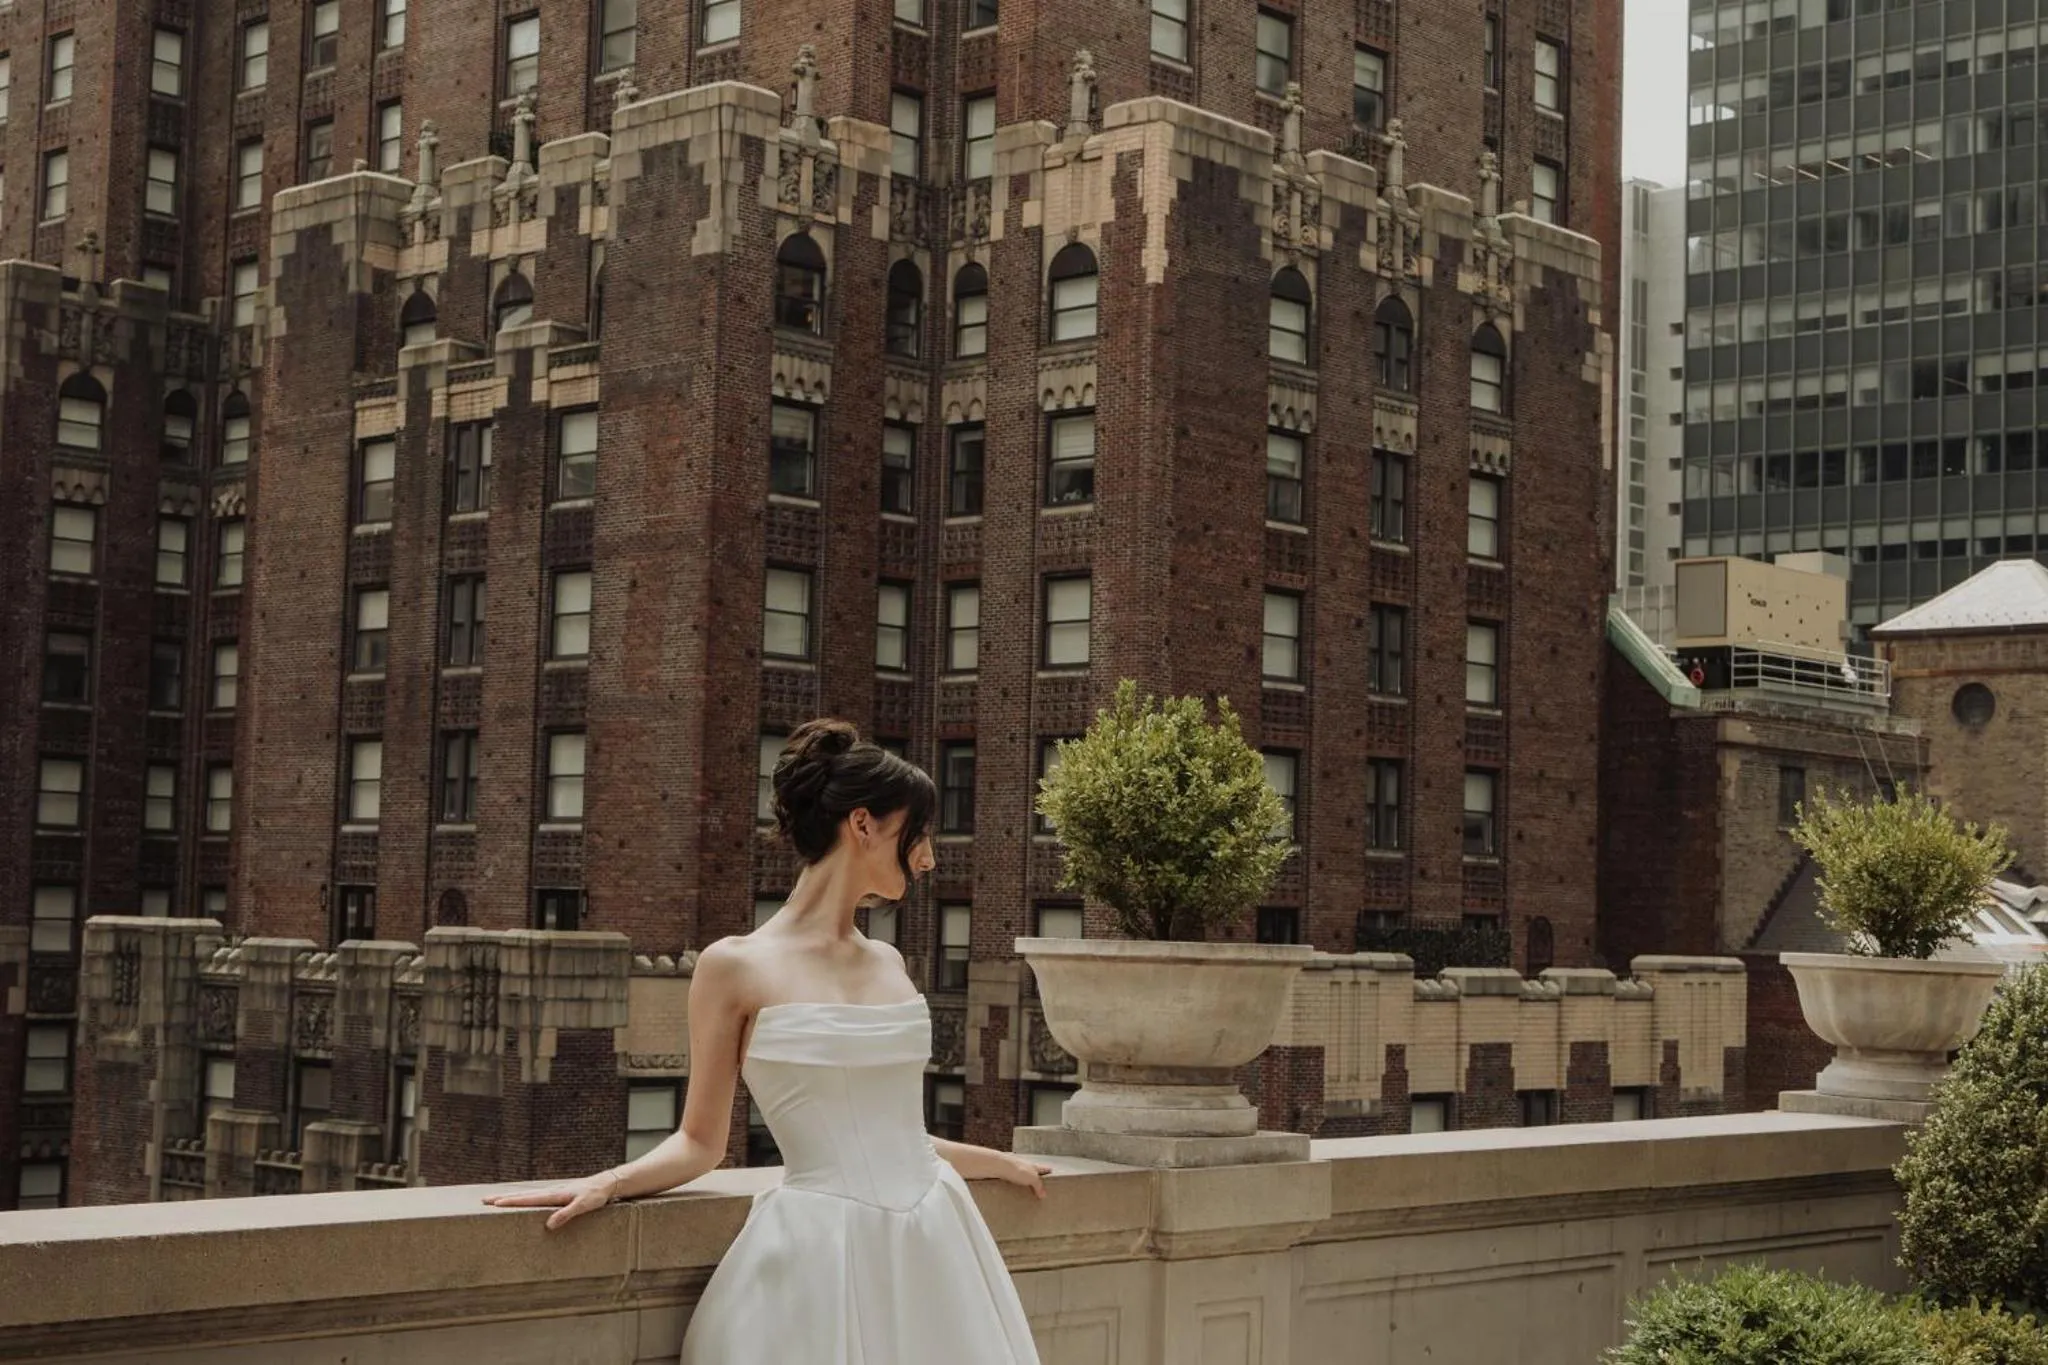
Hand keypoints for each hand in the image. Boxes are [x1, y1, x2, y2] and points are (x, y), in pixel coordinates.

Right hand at [480, 1170, 620, 1230]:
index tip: (494, 1203)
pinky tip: (520, 1200)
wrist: (605, 1185)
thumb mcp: (583, 1206)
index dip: (511, 1202)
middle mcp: (550, 1192)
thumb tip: (548, 1225)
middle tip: (484, 1200)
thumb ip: (566, 1215)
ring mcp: (552, 1192)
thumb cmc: (595, 1196)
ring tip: (495, 1200)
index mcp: (554, 1195)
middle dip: (503, 1198)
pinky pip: (535, 1196)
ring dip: (511, 1197)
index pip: (528, 1199)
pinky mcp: (556, 1194)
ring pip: (527, 1195)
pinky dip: (523, 1197)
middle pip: (522, 1195)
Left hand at [987, 1152, 1051, 1198]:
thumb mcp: (1032, 1179)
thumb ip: (1038, 1186)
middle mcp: (1024, 1166)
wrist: (999, 1167)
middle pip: (1032, 1170)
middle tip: (1040, 1182)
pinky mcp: (1006, 1174)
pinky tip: (1014, 1190)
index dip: (1046, 1169)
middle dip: (1036, 1175)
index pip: (1042, 1168)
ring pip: (1022, 1175)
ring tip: (1027, 1189)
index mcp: (1033, 1166)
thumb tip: (1044, 1195)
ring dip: (1024, 1180)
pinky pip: (1013, 1180)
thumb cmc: (1018, 1170)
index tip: (1051, 1170)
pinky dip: (1015, 1184)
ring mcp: (1014, 1169)